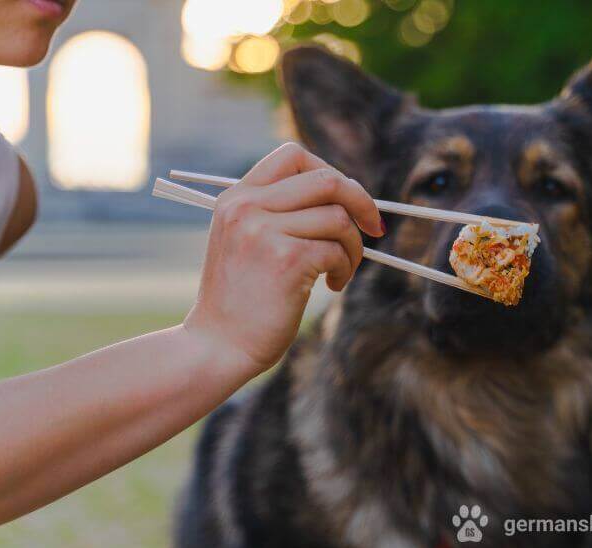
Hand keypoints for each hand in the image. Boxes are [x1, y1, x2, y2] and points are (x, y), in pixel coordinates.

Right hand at [183, 143, 382, 372]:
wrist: (217, 346)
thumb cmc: (241, 300)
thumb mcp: (246, 242)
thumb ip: (280, 213)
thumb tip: (348, 195)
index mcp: (236, 197)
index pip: (293, 156)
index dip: (331, 172)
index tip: (347, 201)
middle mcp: (246, 206)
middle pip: (326, 179)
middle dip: (362, 202)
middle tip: (374, 229)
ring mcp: (264, 230)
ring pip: (338, 218)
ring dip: (354, 247)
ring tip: (341, 271)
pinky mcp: (286, 259)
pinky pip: (337, 250)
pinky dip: (346, 268)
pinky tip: (333, 285)